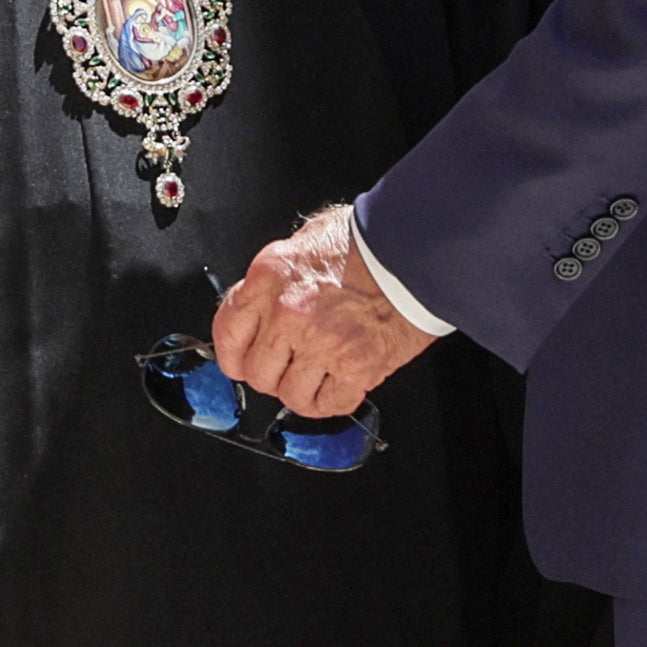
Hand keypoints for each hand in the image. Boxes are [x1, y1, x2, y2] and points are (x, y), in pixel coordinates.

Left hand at [213, 200, 440, 421]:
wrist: (418, 252)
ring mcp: (321, 343)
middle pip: (257, 373)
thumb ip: (278, 277)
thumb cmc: (370, 242)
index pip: (228, 333)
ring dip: (305, 391)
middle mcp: (288, 313)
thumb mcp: (307, 241)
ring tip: (323, 373)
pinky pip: (329, 405)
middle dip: (274, 375)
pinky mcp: (356, 367)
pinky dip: (335, 400)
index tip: (242, 362)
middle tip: (294, 365)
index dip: (234, 355)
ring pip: (291, 396)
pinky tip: (343, 383)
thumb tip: (261, 304)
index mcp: (270, 277)